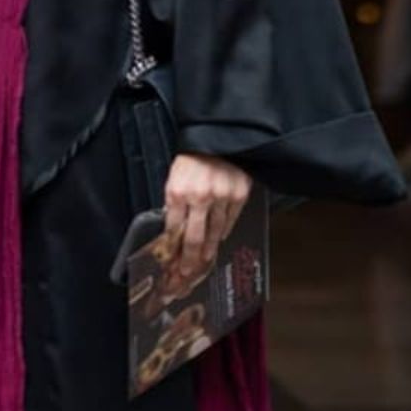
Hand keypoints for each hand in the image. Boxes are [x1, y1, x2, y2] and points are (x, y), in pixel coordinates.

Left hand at [163, 153, 252, 270]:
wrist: (216, 137)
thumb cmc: (193, 158)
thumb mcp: (174, 179)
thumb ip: (173, 204)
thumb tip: (174, 230)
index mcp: (178, 192)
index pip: (174, 230)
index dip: (172, 249)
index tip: (171, 262)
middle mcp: (199, 196)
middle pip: (194, 238)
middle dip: (190, 260)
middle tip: (186, 273)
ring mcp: (221, 197)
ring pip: (214, 232)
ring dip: (209, 249)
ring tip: (204, 260)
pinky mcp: (238, 194)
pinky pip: (230, 220)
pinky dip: (224, 231)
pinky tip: (219, 238)